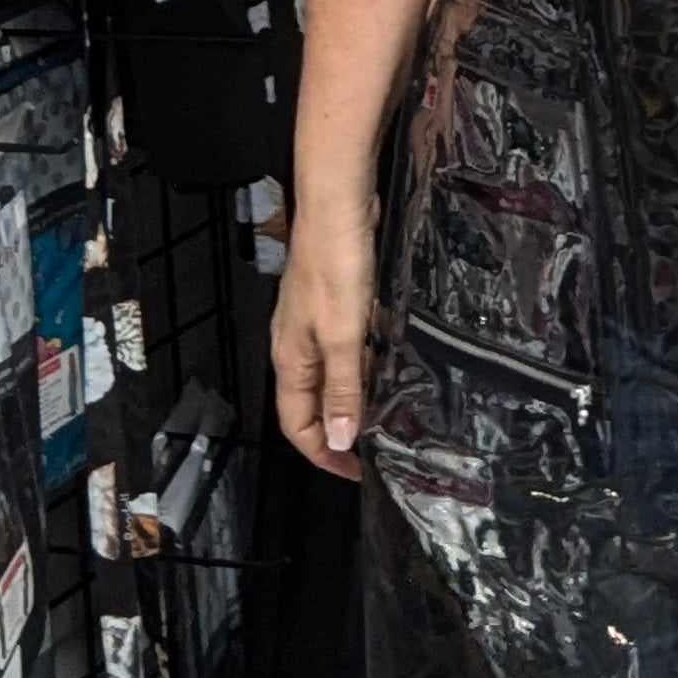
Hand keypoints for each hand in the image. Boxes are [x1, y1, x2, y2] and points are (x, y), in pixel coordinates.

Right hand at [273, 203, 376, 481]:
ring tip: (387, 416)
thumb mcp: (344, 336)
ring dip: (352, 400)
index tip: (357, 474)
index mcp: (290, 359)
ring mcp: (312, 322)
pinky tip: (387, 365)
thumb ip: (343, 389)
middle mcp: (295, 345)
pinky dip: (362, 366)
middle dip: (338, 433)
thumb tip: (342, 441)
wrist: (337, 202)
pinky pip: (344, 349)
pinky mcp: (332, 302)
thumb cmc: (336, 267)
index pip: (297, 426)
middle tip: (376, 451)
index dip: (324, 454)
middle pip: (310, 405)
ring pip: (329, 377)